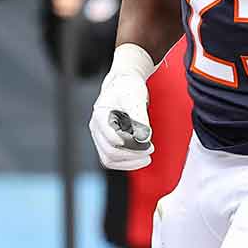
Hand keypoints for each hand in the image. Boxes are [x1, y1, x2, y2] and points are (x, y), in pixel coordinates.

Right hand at [90, 45, 154, 169]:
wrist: (123, 85)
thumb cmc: (128, 88)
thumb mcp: (135, 97)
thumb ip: (139, 116)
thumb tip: (145, 138)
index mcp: (100, 114)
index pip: (110, 137)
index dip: (127, 144)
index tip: (145, 144)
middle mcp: (96, 127)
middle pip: (110, 151)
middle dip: (132, 154)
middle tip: (151, 149)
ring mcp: (100, 136)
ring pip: (109, 159)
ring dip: (129, 162)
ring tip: (147, 158)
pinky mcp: (106, 142)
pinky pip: (112, 159)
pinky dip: (127, 162)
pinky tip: (141, 158)